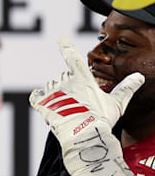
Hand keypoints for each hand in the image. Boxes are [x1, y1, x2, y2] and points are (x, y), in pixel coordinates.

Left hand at [29, 37, 144, 175]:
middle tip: (81, 99)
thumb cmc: (102, 119)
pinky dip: (38, 96)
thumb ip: (126, 88)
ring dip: (56, 90)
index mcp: (82, 79)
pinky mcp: (43, 106)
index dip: (66, 46)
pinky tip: (41, 98)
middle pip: (65, 76)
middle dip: (71, 83)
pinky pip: (36, 97)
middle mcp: (65, 83)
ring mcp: (53, 94)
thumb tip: (139, 77)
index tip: (61, 38)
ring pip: (51, 85)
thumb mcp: (117, 103)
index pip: (73, 58)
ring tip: (67, 104)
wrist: (84, 137)